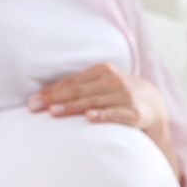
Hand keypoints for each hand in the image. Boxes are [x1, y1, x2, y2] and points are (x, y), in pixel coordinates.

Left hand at [29, 63, 167, 135]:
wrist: (155, 104)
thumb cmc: (121, 94)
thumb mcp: (104, 83)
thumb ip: (83, 86)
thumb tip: (48, 95)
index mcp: (103, 70)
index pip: (71, 82)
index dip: (51, 91)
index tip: (32, 101)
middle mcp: (113, 80)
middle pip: (78, 90)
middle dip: (54, 99)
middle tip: (34, 108)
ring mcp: (125, 96)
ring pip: (93, 101)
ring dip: (72, 107)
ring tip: (53, 112)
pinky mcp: (135, 112)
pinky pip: (117, 114)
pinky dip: (103, 114)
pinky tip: (90, 117)